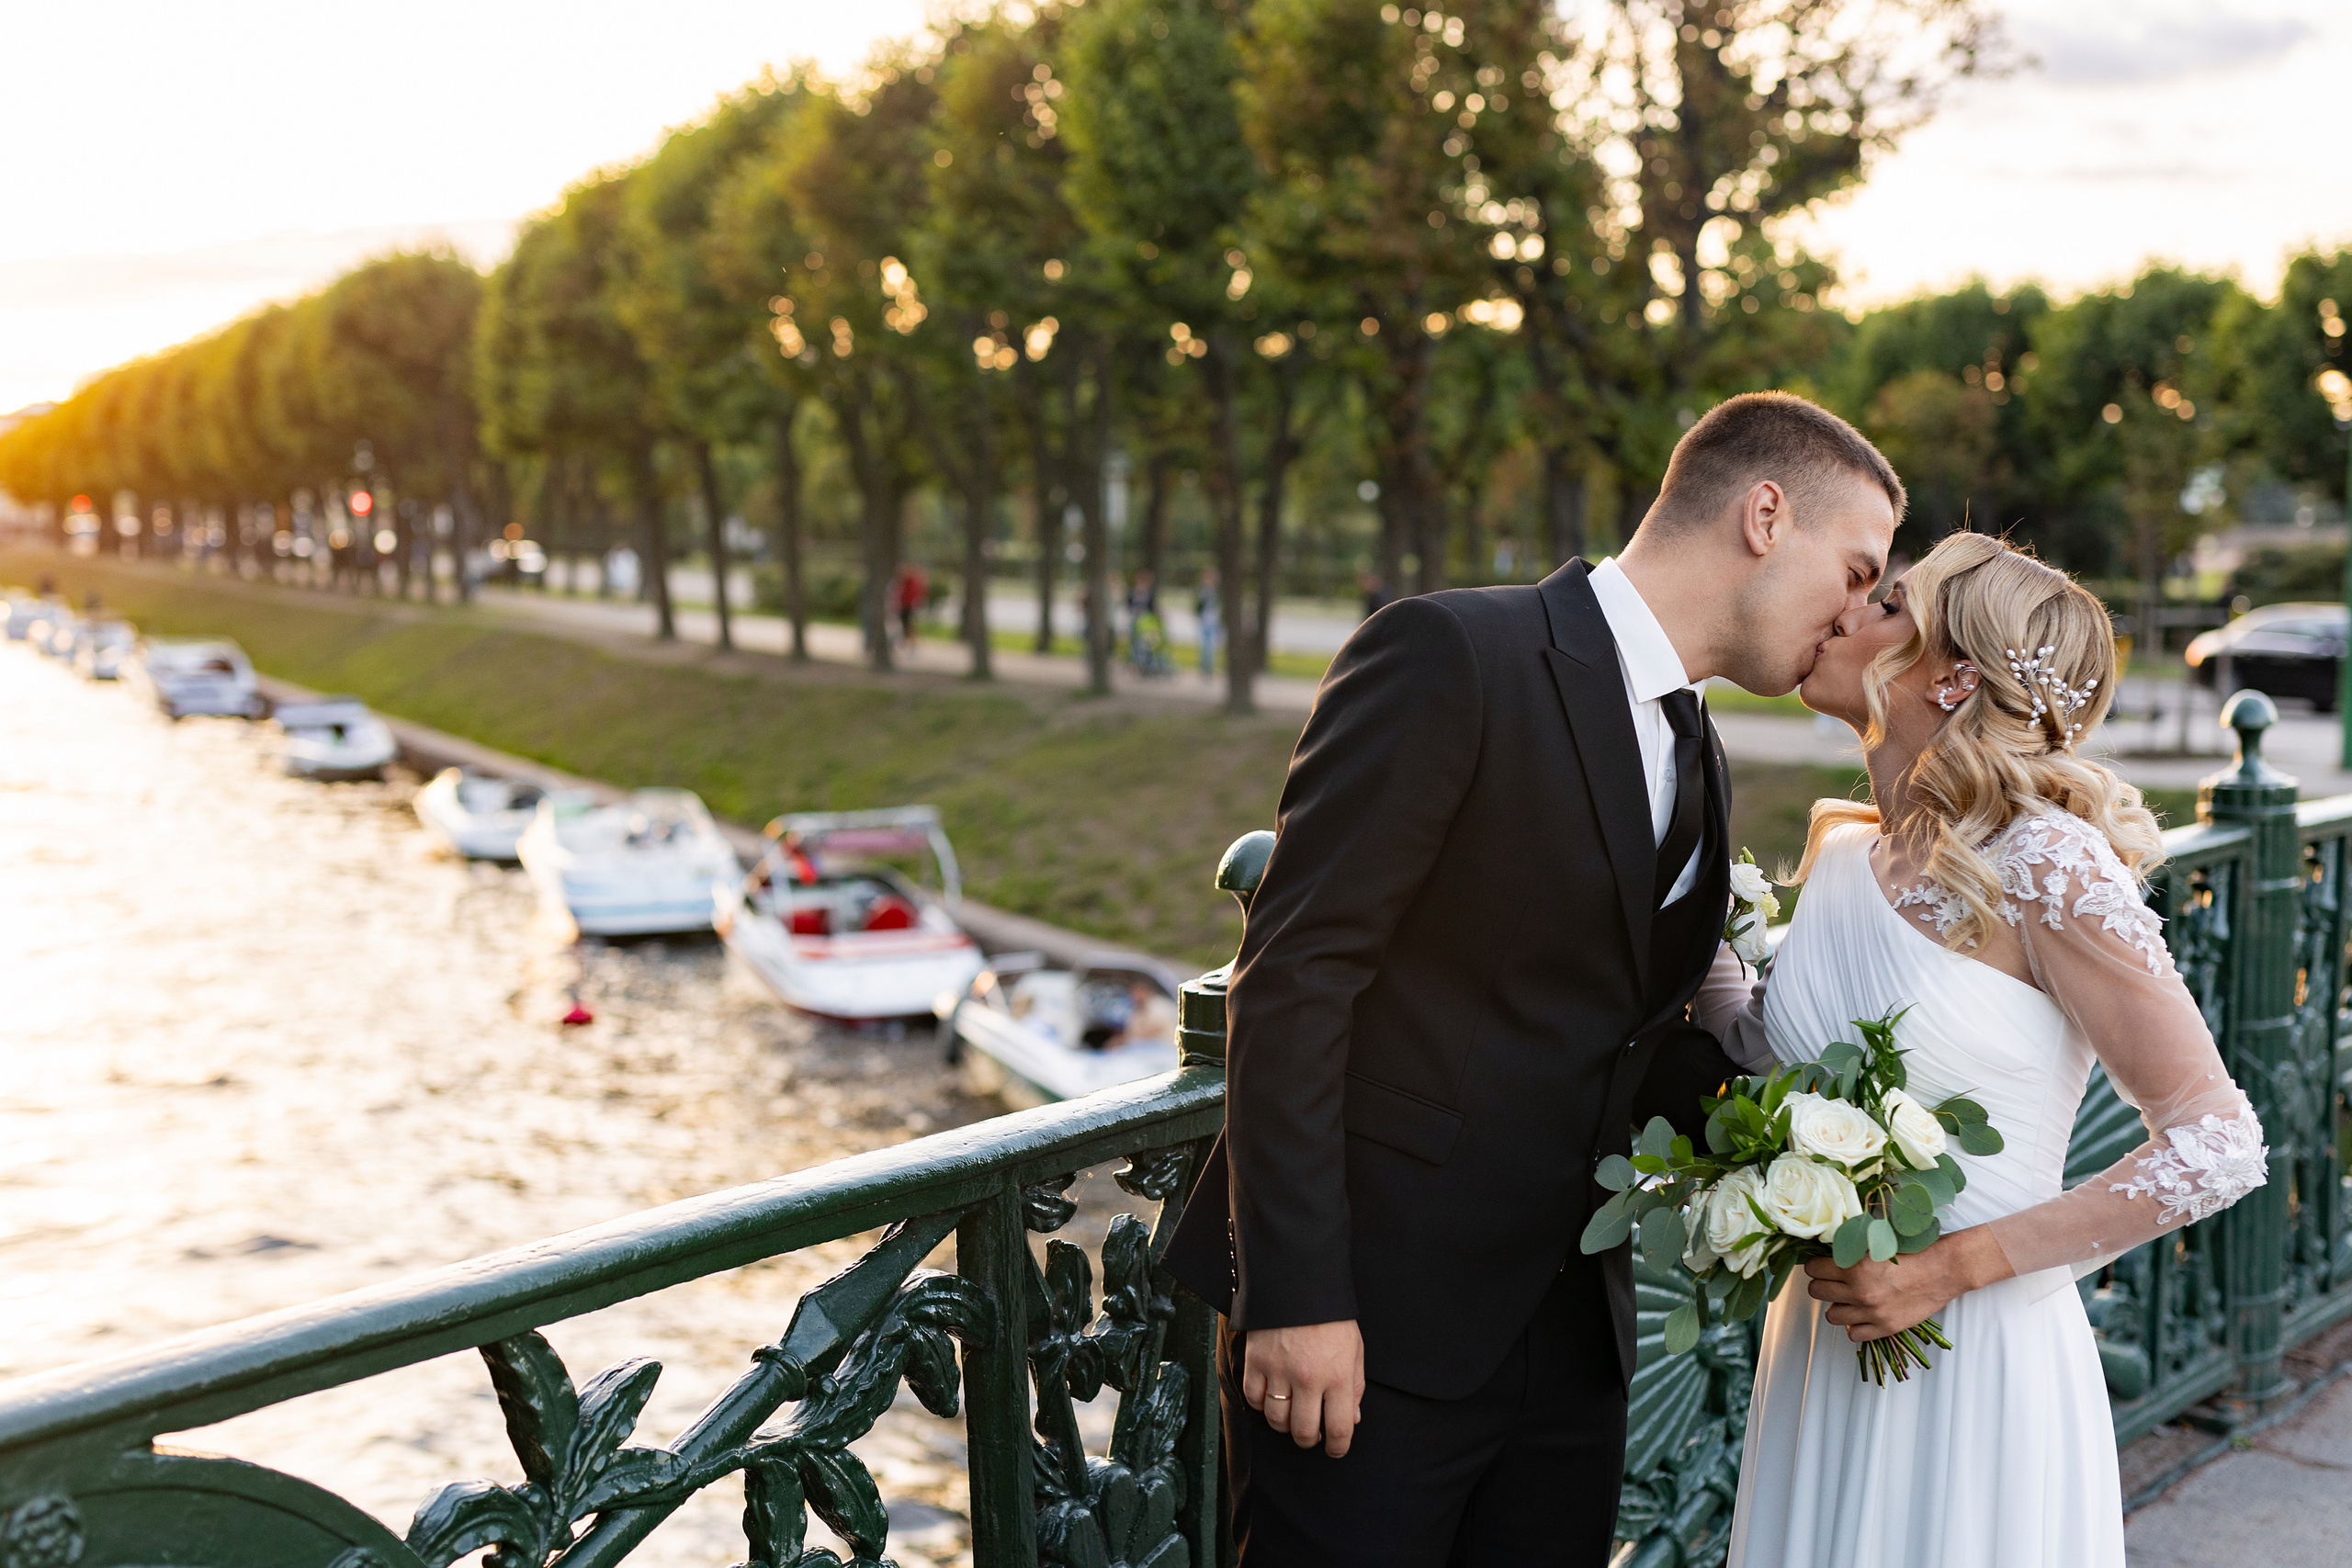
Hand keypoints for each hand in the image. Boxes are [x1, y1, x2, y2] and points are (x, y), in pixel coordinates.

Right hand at [1242, 1320, 1364, 1456]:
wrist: (1297, 1281)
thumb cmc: (1330, 1317)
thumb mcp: (1354, 1349)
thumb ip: (1354, 1387)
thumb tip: (1351, 1420)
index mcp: (1338, 1376)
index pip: (1339, 1429)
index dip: (1338, 1448)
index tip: (1335, 1449)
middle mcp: (1309, 1379)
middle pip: (1304, 1432)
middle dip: (1309, 1439)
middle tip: (1311, 1433)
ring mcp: (1280, 1371)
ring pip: (1277, 1420)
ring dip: (1284, 1425)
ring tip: (1290, 1414)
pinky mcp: (1257, 1361)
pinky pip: (1254, 1399)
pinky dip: (1261, 1404)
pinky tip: (1271, 1395)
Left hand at [1804, 1226, 2012, 1342]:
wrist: (1944, 1270)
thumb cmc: (1913, 1251)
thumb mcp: (1876, 1242)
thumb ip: (1850, 1249)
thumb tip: (1825, 1250)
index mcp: (1855, 1266)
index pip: (1812, 1269)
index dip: (1815, 1266)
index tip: (1821, 1265)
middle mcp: (1860, 1291)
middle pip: (1816, 1291)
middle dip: (1821, 1284)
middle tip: (1833, 1281)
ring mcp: (1872, 1312)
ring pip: (1831, 1315)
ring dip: (1837, 1305)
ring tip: (1848, 1298)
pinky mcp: (1886, 1327)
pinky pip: (1853, 1334)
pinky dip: (1855, 1325)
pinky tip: (1862, 1314)